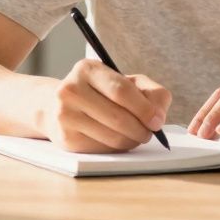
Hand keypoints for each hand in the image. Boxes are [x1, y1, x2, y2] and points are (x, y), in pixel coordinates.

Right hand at [37, 59, 171, 152]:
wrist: (61, 107)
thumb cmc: (102, 93)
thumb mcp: (127, 82)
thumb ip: (151, 93)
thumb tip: (158, 116)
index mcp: (87, 69)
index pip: (121, 91)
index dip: (144, 109)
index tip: (158, 121)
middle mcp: (71, 90)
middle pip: (118, 117)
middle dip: (141, 129)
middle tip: (150, 133)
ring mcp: (65, 115)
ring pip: (112, 137)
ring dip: (132, 141)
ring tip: (136, 136)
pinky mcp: (66, 138)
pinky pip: (103, 149)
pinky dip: (117, 148)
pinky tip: (118, 140)